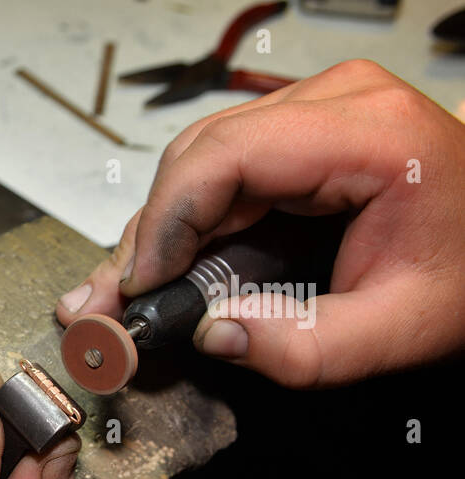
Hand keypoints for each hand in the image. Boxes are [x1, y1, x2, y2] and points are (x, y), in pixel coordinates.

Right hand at [55, 59, 464, 387]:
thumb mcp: (398, 332)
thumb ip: (303, 348)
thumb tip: (211, 336)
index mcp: (370, 135)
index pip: (227, 157)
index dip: (167, 222)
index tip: (139, 285)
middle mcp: (337, 102)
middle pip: (200, 156)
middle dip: (148, 233)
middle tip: (107, 301)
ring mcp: (317, 109)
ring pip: (199, 161)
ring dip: (159, 230)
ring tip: (123, 291)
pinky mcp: (301, 132)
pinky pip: (221, 169)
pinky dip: (186, 221)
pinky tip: (160, 267)